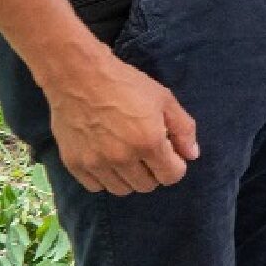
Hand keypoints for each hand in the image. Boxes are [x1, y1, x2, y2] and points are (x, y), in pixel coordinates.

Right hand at [43, 47, 201, 193]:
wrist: (77, 76)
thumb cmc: (125, 84)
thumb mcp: (164, 100)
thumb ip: (183, 129)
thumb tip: (191, 155)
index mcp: (148, 142)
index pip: (171, 176)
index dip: (175, 166)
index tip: (170, 154)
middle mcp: (122, 158)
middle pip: (147, 186)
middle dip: (153, 172)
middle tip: (148, 153)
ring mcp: (95, 163)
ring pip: (122, 189)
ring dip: (129, 177)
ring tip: (127, 156)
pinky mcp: (74, 163)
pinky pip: (95, 186)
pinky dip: (104, 178)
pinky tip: (106, 159)